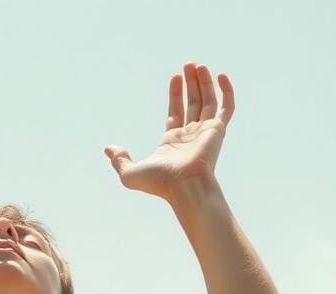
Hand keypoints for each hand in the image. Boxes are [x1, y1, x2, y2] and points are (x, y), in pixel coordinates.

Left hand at [103, 61, 234, 201]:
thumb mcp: (130, 173)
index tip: (175, 77)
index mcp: (172, 141)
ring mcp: (206, 132)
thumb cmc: (159, 183)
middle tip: (189, 65)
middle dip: (191, 84)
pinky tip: (220, 76)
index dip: (175, 94)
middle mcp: (191, 135)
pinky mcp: (218, 130)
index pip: (176, 111)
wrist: (184, 187)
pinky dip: (226, 91)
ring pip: (208, 101)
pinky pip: (226, 107)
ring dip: (204, 83)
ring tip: (198, 65)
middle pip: (193, 103)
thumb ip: (119, 159)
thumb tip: (108, 149)